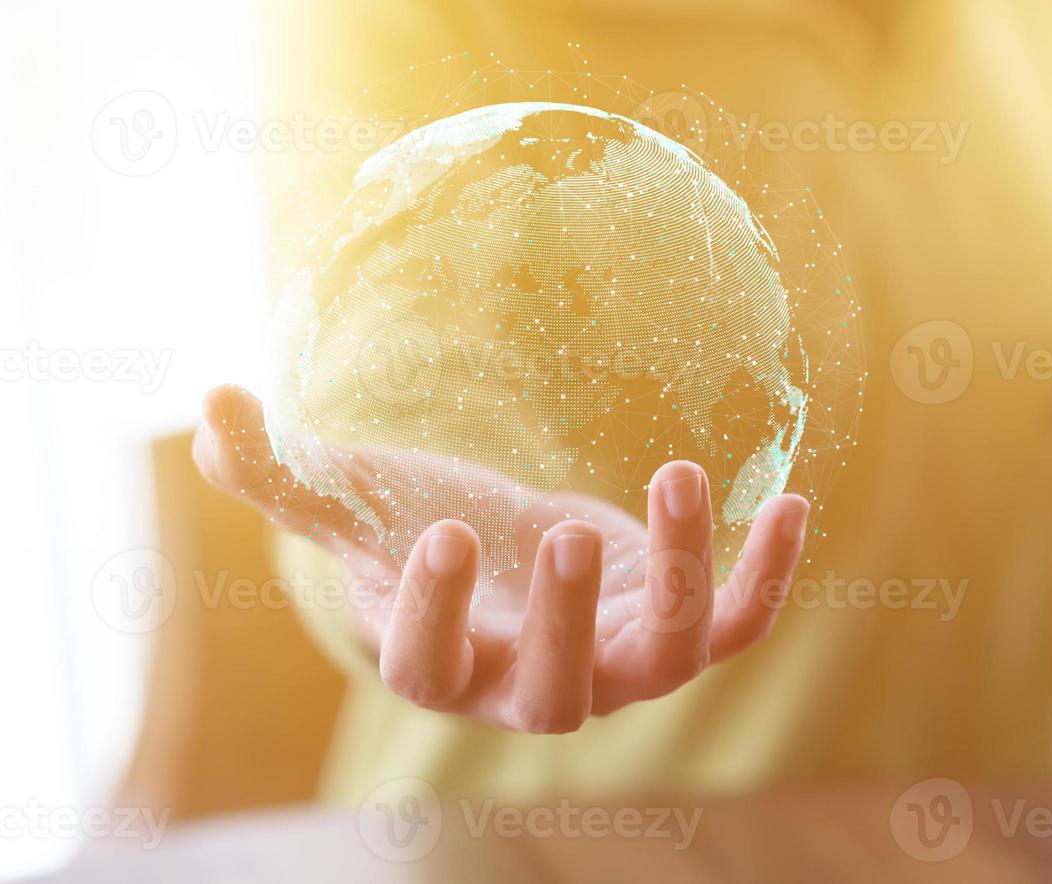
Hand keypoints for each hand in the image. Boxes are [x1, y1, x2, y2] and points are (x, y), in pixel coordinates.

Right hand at [192, 384, 809, 732]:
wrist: (513, 554)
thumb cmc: (426, 530)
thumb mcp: (360, 502)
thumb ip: (286, 472)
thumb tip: (211, 406)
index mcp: (445, 665)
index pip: (431, 670)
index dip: (434, 615)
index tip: (439, 536)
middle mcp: (536, 686)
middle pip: (558, 690)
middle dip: (566, 622)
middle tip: (565, 538)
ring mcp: (621, 664)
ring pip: (667, 658)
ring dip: (685, 576)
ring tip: (679, 477)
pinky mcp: (680, 627)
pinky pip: (740, 623)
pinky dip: (768, 575)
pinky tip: (795, 503)